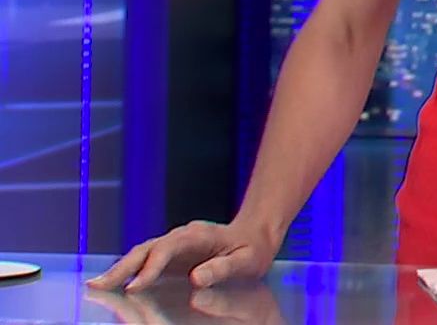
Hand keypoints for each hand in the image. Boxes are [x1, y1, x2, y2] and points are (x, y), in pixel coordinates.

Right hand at [86, 219, 278, 291]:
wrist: (255, 234)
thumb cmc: (252, 249)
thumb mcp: (246, 260)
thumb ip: (222, 268)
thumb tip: (196, 279)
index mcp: (198, 236)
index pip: (167, 249)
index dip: (150, 268)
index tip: (135, 287)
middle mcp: (180, 237)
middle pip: (146, 249)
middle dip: (122, 268)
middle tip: (98, 286)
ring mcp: (172, 245)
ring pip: (140, 255)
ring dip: (118, 270)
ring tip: (96, 288)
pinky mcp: (169, 255)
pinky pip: (143, 262)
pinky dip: (126, 273)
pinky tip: (111, 285)